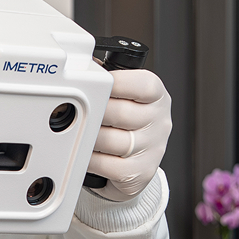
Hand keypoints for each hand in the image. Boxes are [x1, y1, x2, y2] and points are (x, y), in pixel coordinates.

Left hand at [88, 69, 171, 201]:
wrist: (136, 162)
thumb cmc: (127, 123)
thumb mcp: (125, 96)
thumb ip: (110, 80)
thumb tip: (87, 66)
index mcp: (157, 97)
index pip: (144, 85)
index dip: (117, 82)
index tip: (97, 83)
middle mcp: (159, 121)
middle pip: (120, 112)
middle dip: (95, 113)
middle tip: (78, 112)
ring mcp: (153, 148)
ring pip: (111, 139)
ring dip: (90, 138)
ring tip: (79, 134)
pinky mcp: (141, 172)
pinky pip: (107, 165)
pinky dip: (90, 160)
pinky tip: (85, 154)